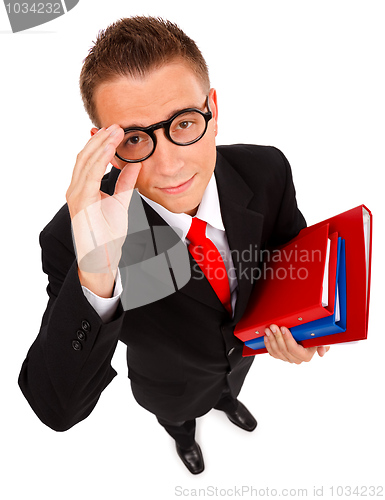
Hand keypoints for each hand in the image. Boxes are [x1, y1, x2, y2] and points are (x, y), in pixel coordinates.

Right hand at [66, 124, 141, 296]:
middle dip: (101, 139)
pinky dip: (100, 160)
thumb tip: (134, 165)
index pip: (90, 160)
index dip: (101, 144)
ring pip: (86, 162)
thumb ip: (125, 184)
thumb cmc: (108, 235)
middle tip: (116, 124)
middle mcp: (76, 189)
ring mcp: (76, 195)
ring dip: (101, 144)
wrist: (102, 258)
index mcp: (83, 189)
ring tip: (115, 131)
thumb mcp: (121, 203)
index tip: (115, 130)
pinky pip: (90, 175)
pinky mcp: (81, 202)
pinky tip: (110, 148)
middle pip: (86, 156)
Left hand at [264, 324, 329, 363]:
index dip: (287, 339)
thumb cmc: (313, 338)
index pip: (294, 349)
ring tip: (268, 330)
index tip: (283, 328)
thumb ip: (322, 345)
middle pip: (283, 349)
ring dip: (271, 339)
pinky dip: (268, 344)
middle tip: (273, 326)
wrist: (307, 339)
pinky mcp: (280, 356)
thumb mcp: (320, 340)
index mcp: (305, 356)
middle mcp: (296, 359)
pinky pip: (272, 353)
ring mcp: (287, 358)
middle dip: (277, 336)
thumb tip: (322, 352)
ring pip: (276, 351)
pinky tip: (266, 337)